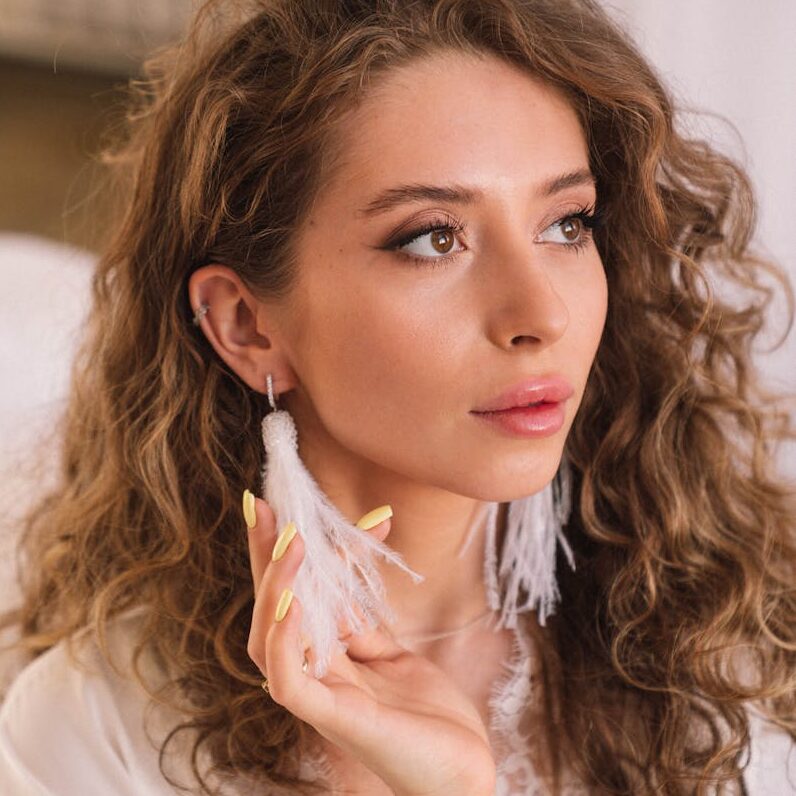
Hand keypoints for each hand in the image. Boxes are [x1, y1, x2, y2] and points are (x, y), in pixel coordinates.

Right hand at [245, 493, 496, 795]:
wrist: (464, 769)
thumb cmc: (427, 716)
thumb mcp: (392, 653)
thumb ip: (361, 620)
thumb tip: (348, 567)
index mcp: (323, 661)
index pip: (292, 600)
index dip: (283, 557)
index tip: (290, 509)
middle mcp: (312, 678)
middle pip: (270, 613)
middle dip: (265, 559)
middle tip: (263, 508)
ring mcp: (320, 699)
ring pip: (269, 643)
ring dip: (275, 589)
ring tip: (291, 543)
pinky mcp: (335, 718)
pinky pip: (290, 681)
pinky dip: (285, 640)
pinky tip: (292, 601)